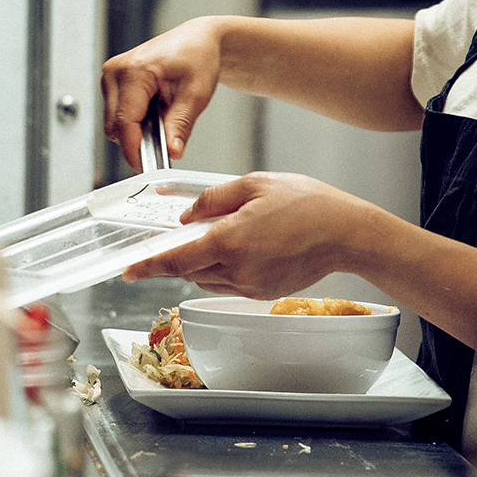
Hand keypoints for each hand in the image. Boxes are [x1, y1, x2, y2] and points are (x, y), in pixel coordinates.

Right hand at [101, 17, 225, 168]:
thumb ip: (181, 125)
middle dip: (138, 142)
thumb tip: (172, 152)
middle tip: (167, 142)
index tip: (148, 168)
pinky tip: (153, 112)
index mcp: (134, 71)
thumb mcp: (197, 94)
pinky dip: (134, 122)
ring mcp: (110, 76)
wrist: (195, 41)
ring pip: (113, 123)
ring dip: (136, 131)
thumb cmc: (198, 58)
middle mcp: (115, 72)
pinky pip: (116, 114)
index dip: (135, 150)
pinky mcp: (111, 82)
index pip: (125, 122)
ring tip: (163, 119)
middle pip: (115, 127)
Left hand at [121, 172, 384, 296]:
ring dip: (201, 262)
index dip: (148, 266)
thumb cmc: (307, 203)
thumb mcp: (254, 184)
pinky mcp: (264, 293)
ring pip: (207, 279)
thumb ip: (213, 199)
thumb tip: (187, 215)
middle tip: (184, 236)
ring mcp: (251, 285)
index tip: (129, 271)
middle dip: (179, 255)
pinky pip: (228, 285)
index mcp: (230, 241)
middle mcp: (237, 269)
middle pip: (188, 270)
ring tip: (224, 235)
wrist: (347, 233)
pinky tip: (242, 247)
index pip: (176, 259)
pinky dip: (222, 269)